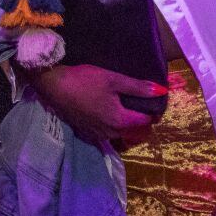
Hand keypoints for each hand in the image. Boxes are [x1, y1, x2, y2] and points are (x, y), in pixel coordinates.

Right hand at [28, 63, 160, 144]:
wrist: (53, 85)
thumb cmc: (84, 80)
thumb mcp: (113, 79)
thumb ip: (138, 87)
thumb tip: (161, 91)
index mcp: (119, 121)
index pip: (146, 123)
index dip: (154, 113)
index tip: (155, 103)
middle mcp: (110, 133)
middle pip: (134, 132)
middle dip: (142, 122)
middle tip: (143, 105)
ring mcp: (97, 135)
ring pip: (120, 135)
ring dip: (127, 126)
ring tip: (127, 108)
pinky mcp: (86, 133)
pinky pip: (107, 134)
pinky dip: (113, 127)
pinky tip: (109, 113)